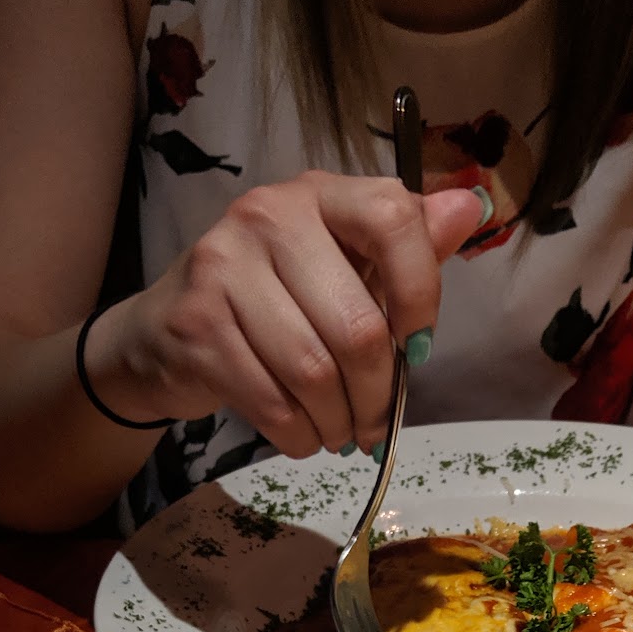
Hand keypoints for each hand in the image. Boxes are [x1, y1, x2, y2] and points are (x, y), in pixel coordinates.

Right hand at [90, 172, 486, 454]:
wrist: (164, 334)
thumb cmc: (270, 302)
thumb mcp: (339, 266)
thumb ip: (403, 245)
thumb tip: (469, 208)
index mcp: (318, 195)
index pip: (392, 218)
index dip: (421, 291)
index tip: (418, 345)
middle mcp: (268, 215)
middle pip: (356, 325)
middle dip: (376, 394)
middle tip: (374, 423)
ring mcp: (223, 267)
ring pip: (314, 372)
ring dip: (338, 422)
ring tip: (340, 433)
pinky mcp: (196, 325)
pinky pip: (271, 401)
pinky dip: (298, 435)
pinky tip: (303, 436)